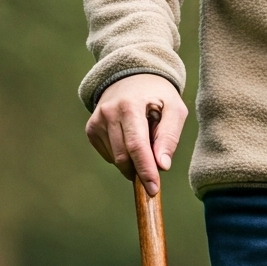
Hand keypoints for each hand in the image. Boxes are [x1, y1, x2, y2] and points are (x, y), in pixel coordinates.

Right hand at [86, 72, 187, 193]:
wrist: (132, 77)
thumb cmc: (158, 95)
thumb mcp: (175, 110)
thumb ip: (169, 136)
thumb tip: (162, 165)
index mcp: (130, 106)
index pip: (137, 145)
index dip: (145, 170)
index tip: (153, 189)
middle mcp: (108, 112)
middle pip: (123, 156)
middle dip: (140, 171)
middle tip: (154, 174)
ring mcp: (96, 121)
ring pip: (115, 159)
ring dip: (133, 162)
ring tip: (145, 141)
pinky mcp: (91, 129)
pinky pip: (108, 155)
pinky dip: (122, 156)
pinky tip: (130, 139)